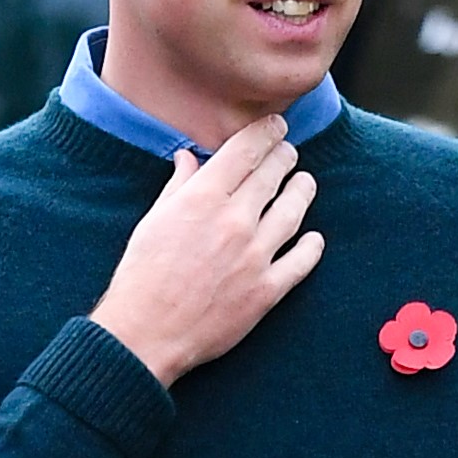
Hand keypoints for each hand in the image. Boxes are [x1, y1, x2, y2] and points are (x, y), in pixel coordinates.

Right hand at [89, 115, 322, 386]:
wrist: (147, 331)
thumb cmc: (143, 274)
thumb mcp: (153, 220)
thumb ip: (178, 186)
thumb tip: (190, 159)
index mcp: (202, 199)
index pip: (244, 152)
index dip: (265, 133)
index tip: (276, 126)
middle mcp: (234, 222)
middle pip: (272, 177)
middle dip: (285, 158)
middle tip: (291, 152)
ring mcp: (255, 257)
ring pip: (293, 213)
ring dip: (303, 192)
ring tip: (306, 183)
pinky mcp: (267, 291)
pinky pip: (300, 262)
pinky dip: (311, 247)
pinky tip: (314, 238)